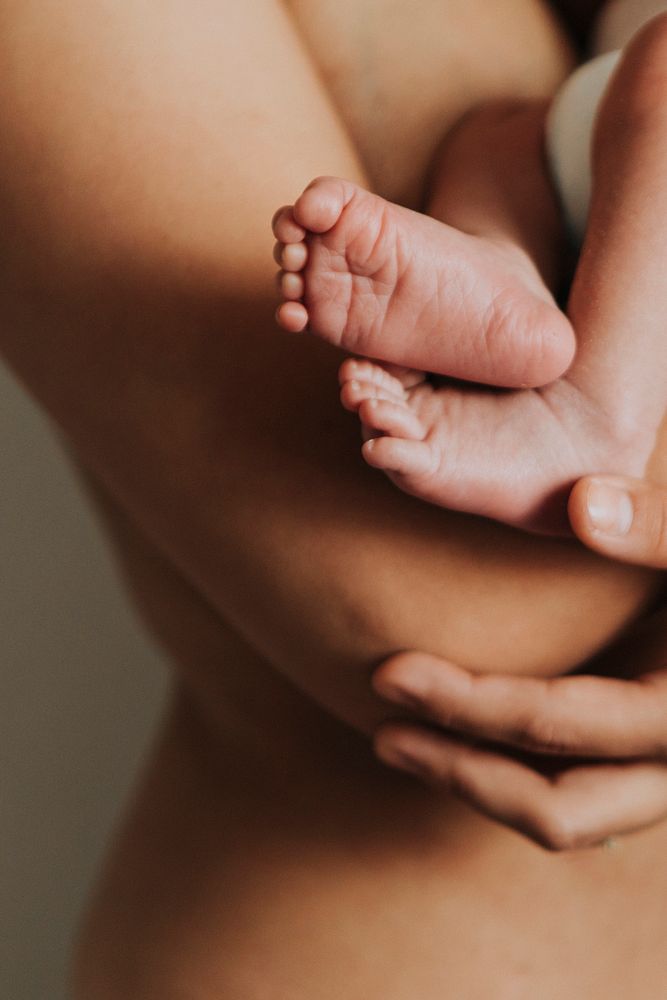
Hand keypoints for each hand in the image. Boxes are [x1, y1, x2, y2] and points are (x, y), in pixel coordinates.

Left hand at [371, 474, 666, 850]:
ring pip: (568, 817)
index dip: (469, 707)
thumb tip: (581, 505)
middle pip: (559, 811)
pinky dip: (515, 775)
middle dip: (463, 773)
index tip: (390, 674)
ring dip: (481, 785)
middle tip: (384, 730)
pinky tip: (465, 740)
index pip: (559, 725)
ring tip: (402, 742)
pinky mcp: (654, 762)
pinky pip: (580, 792)